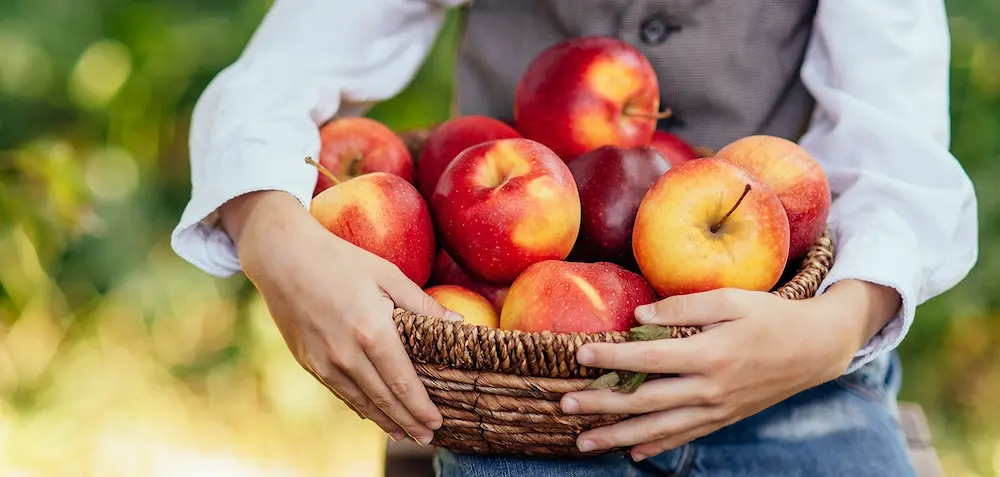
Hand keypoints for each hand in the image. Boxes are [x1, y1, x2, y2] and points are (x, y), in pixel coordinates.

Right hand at [220, 191, 458, 444]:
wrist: (283, 258)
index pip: (403, 383)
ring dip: (385, 421)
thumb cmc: (340, 260)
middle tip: (427, 438)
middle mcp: (348, 354)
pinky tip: (371, 414)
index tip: (438, 422)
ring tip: (404, 435)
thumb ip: (422, 304)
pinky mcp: (309, 362)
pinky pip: (340, 392)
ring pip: (361, 402)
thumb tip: (457, 324)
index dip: (421, 407)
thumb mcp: (388, 275)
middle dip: (408, 422)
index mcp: (373, 332)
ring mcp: (325, 362)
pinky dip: (358, 407)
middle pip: (384, 399)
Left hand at [559, 280, 900, 460]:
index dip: (612, 359)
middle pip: (645, 401)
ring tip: (583, 442)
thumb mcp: (731, 298)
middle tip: (565, 405)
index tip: (579, 355)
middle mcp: (710, 388)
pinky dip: (656, 447)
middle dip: (602, 405)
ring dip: (618, 437)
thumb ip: (684, 306)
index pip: (649, 359)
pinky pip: (684, 437)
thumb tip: (639, 316)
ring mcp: (716, 409)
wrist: (815, 349)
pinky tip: (632, 454)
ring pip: (658, 428)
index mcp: (710, 354)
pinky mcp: (723, 419)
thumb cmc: (771, 316)